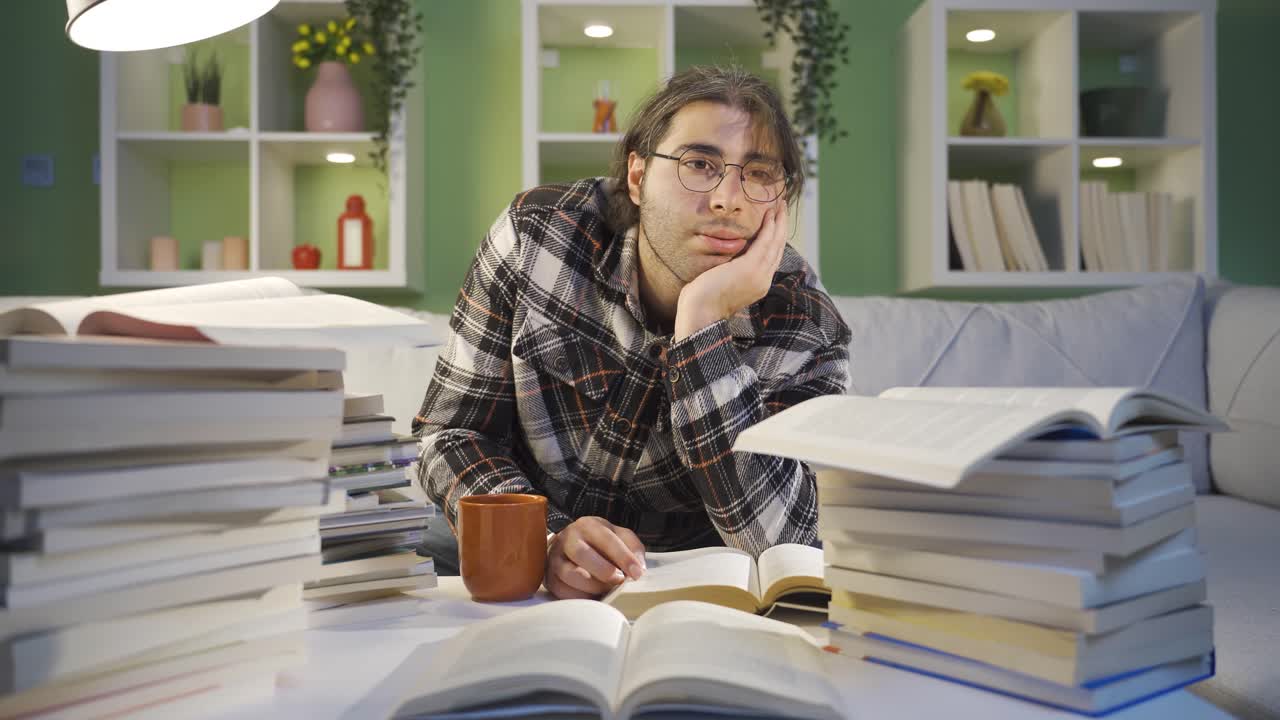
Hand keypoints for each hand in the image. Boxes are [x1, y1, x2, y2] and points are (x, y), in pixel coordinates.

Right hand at [545, 516, 645, 599]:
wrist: (575, 545)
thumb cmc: (602, 543)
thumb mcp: (621, 538)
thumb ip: (633, 549)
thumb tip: (638, 570)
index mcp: (588, 525)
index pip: (606, 539)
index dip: (623, 557)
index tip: (637, 574)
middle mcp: (568, 538)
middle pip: (582, 554)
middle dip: (603, 570)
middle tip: (618, 580)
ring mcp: (555, 558)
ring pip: (569, 574)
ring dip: (592, 586)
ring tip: (605, 589)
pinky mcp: (549, 577)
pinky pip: (561, 591)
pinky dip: (579, 597)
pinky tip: (592, 596)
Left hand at [674, 199, 788, 340]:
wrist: (700, 313)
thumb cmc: (704, 300)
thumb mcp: (723, 282)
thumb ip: (731, 271)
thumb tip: (729, 260)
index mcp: (758, 284)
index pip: (772, 257)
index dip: (777, 239)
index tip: (777, 222)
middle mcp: (764, 280)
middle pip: (779, 248)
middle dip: (782, 226)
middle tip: (784, 207)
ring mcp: (759, 274)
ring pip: (776, 242)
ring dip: (780, 221)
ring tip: (781, 204)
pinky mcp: (751, 267)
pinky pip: (765, 242)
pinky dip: (769, 226)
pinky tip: (770, 213)